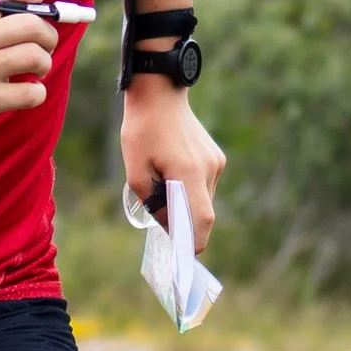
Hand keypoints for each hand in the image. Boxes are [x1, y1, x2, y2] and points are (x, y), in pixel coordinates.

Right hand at [0, 0, 61, 135]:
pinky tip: (24, 93)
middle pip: (35, 28)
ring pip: (37, 59)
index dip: (42, 18)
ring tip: (33, 72)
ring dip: (44, 67)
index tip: (39, 31)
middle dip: (49, 41)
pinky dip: (36, 93)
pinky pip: (31, 93)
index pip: (23, 5)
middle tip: (43, 51)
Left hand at [122, 80, 224, 250]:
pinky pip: (204, 186)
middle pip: (202, 213)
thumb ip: (152, 202)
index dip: (194, 242)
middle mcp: (208, 169)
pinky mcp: (215, 157)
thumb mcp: (135, 171)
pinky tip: (171, 177)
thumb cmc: (142, 131)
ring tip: (161, 191)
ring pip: (203, 200)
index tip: (185, 257)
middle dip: (185, 225)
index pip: (200, 219)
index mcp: (188, 173)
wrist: (159, 93)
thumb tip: (167, 224)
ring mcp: (215, 162)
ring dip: (185, 205)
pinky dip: (189, 191)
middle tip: (164, 229)